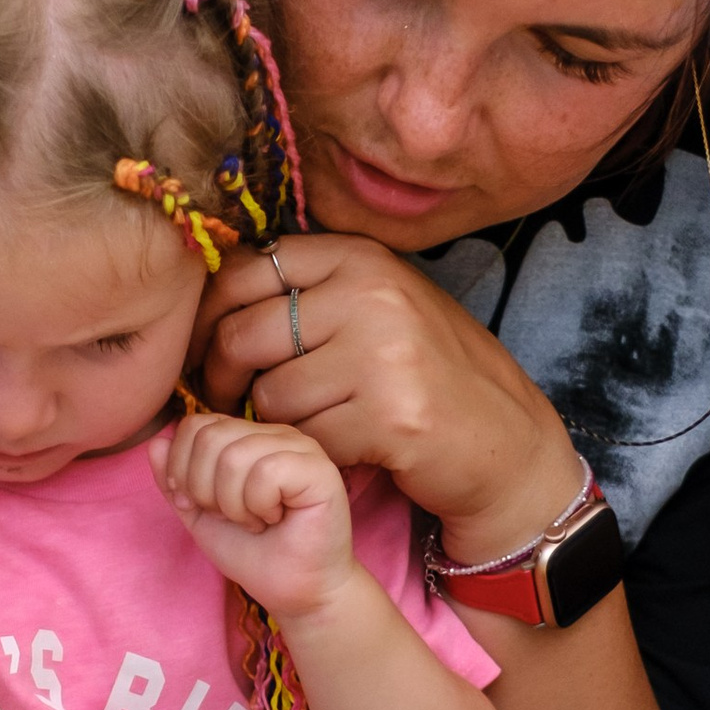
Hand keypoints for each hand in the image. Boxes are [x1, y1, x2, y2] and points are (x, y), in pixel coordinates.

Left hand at [154, 412, 353, 622]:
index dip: (183, 469)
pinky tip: (275, 519)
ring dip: (234, 504)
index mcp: (249, 438)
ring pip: (235, 456)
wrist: (294, 591)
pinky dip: (258, 506)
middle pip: (210, 437)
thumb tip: (156, 443)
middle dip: (206, 489)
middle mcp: (276, 434)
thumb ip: (175, 481)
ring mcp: (301, 448)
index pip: (195, 425)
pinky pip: (267, 472)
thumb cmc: (254, 553)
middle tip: (233, 517)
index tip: (202, 506)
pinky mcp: (320, 469)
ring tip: (256, 521)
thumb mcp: (199, 515)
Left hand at [199, 232, 582, 555]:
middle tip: (231, 404)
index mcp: (361, 258)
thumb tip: (213, 294)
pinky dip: (310, 451)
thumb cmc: (430, 373)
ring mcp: (383, 355)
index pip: (244, 271)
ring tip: (306, 425)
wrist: (504, 439)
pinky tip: (339, 447)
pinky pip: (306, 438)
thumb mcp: (379, 305)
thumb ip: (314, 290)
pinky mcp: (390, 417)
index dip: (207, 316)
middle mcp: (372, 295)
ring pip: (270, 395)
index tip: (204, 350)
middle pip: (243, 335)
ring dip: (273, 424)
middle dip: (222, 379)